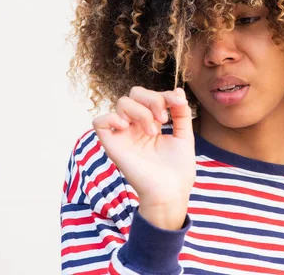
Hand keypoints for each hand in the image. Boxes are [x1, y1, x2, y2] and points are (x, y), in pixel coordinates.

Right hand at [92, 86, 194, 229]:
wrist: (171, 192)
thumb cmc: (177, 169)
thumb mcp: (184, 136)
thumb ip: (181, 113)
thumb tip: (178, 91)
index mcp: (151, 123)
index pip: (151, 96)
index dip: (164, 94)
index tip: (177, 104)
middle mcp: (136, 126)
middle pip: (134, 94)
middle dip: (152, 99)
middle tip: (163, 119)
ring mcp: (124, 135)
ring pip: (121, 103)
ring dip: (140, 111)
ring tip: (152, 131)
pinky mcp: (113, 145)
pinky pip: (99, 121)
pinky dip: (112, 117)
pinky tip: (127, 127)